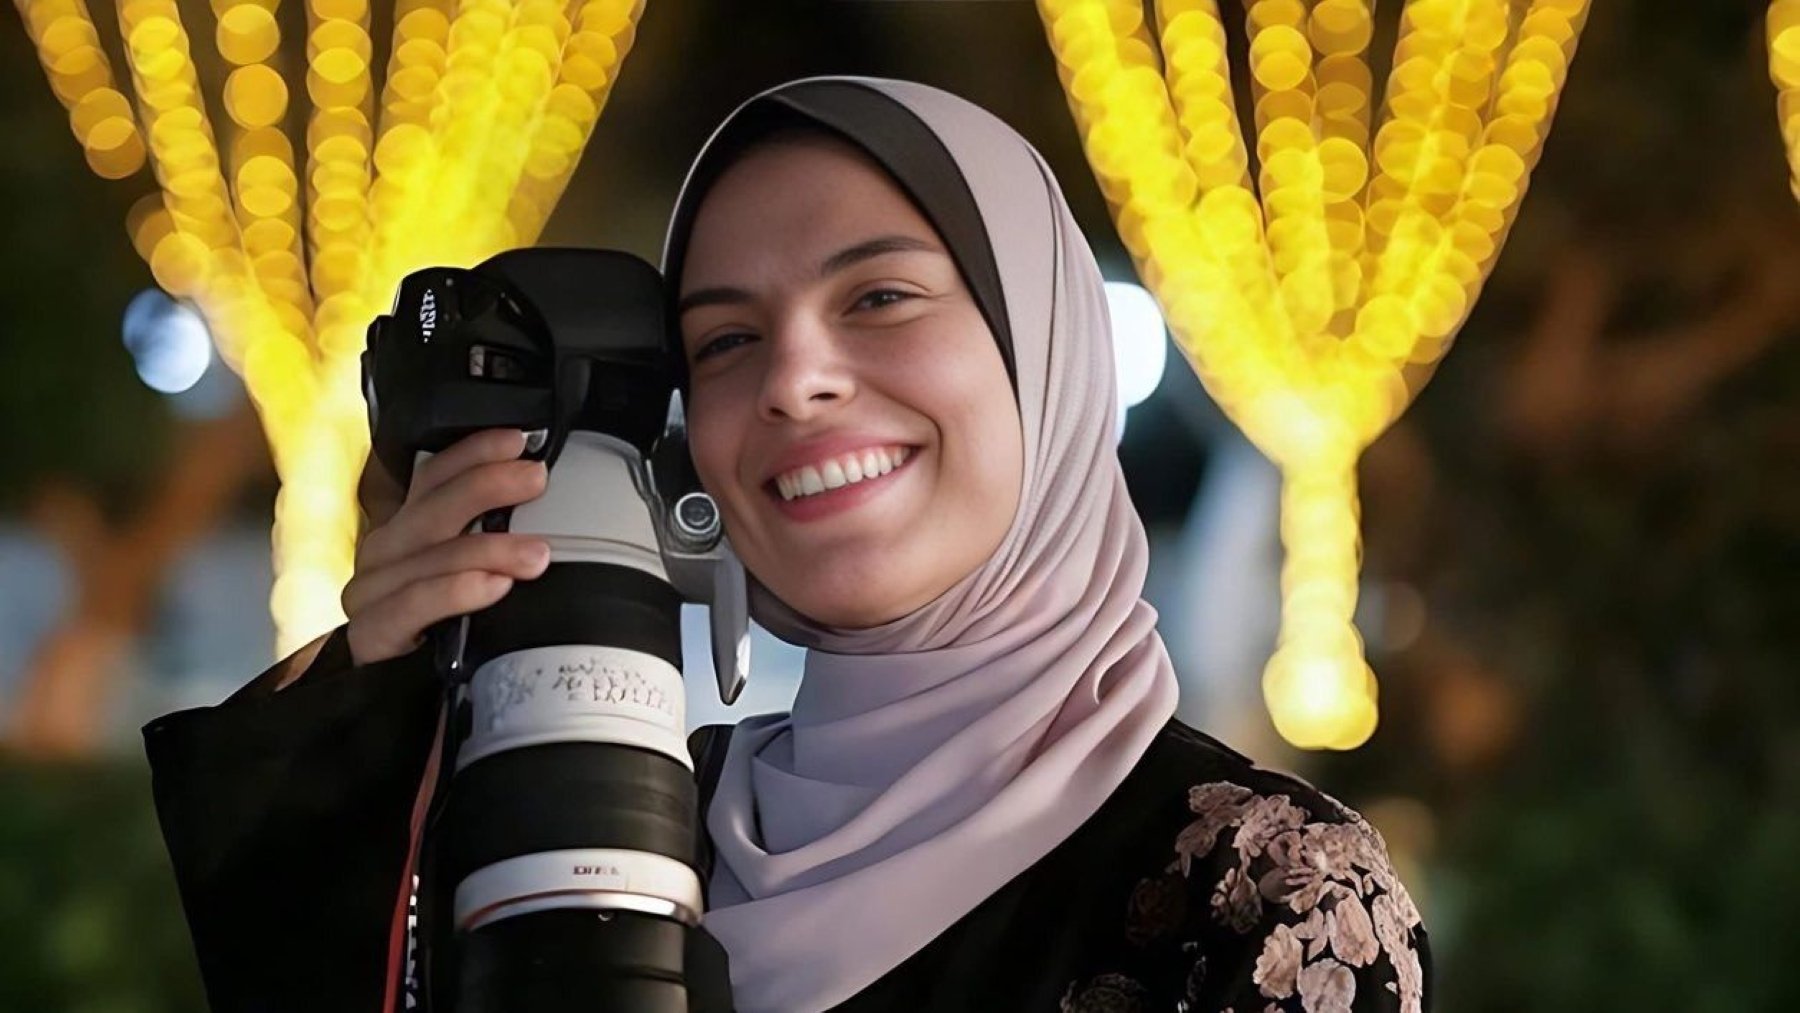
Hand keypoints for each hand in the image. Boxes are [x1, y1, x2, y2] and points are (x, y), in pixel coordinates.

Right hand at [341, 428, 551, 666]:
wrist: (395, 713)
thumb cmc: (442, 643)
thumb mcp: (472, 587)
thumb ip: (494, 551)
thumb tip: (550, 524)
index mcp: (408, 535)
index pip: (432, 479)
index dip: (471, 453)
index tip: (517, 441)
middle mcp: (384, 557)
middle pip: (430, 508)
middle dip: (487, 486)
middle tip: (535, 479)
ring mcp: (371, 596)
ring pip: (427, 557)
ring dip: (487, 548)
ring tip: (536, 552)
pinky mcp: (370, 638)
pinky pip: (411, 606)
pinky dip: (454, 592)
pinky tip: (493, 586)